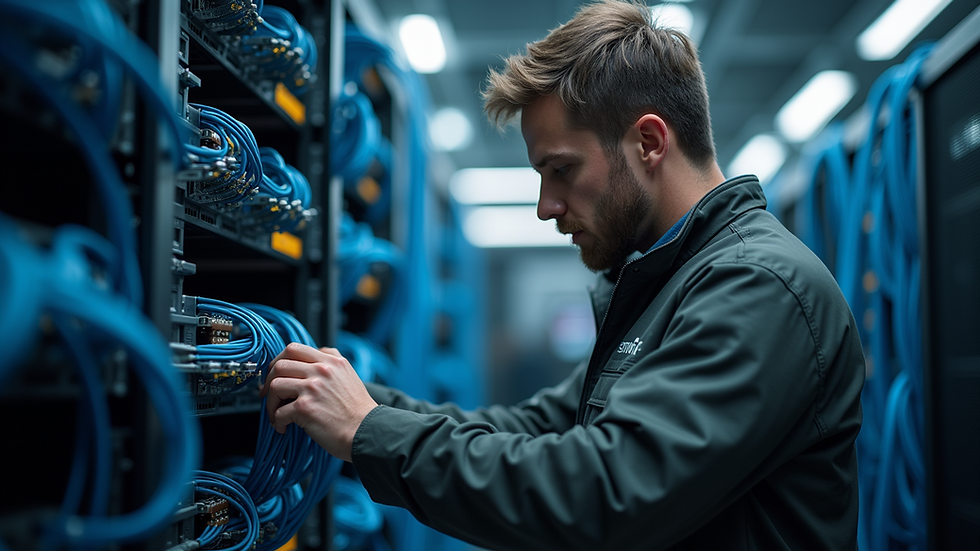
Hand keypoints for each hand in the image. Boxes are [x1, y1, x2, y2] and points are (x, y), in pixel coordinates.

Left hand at [260, 342, 378, 461]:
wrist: (367, 432)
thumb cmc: (358, 411)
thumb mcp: (349, 376)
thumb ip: (330, 363)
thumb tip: (310, 360)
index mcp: (331, 361)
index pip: (294, 348)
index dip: (279, 360)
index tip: (276, 373)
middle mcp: (322, 371)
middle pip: (280, 364)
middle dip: (269, 380)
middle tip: (268, 393)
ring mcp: (313, 388)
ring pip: (275, 385)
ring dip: (271, 402)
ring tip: (276, 413)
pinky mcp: (306, 408)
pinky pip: (279, 411)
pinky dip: (277, 421)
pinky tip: (284, 427)